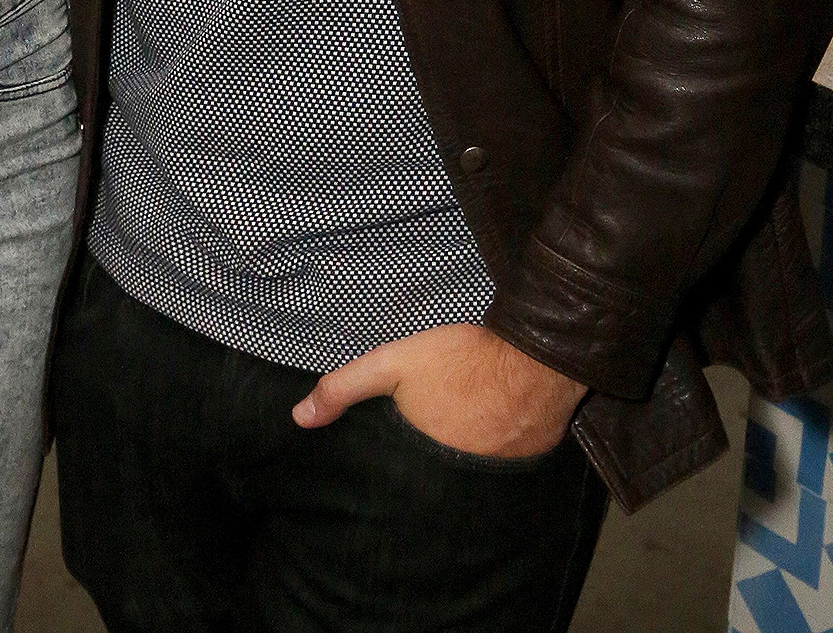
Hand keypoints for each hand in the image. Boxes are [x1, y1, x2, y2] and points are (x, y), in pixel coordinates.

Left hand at [291, 322, 587, 459]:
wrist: (533, 355)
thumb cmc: (460, 358)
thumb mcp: (392, 364)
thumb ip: (345, 389)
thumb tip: (299, 419)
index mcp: (424, 458)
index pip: (400, 477)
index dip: (391, 466)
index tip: (389, 454)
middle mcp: (462, 477)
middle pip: (436, 473)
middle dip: (427, 461)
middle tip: (427, 433)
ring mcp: (501, 470)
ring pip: (472, 467)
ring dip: (464, 452)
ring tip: (460, 426)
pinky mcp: (532, 456)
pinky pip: (506, 459)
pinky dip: (497, 445)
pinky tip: (494, 421)